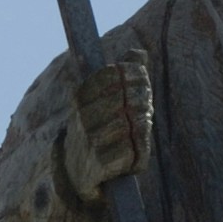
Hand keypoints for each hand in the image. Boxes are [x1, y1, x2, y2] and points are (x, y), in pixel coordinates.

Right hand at [62, 47, 153, 200]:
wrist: (79, 168)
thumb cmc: (101, 126)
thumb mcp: (107, 98)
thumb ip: (124, 73)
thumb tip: (140, 53)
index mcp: (81, 96)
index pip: (113, 73)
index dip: (135, 76)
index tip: (143, 83)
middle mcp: (81, 117)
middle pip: (125, 97)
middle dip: (141, 102)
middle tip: (142, 110)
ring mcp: (89, 140)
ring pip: (129, 124)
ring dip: (140, 127)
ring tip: (135, 130)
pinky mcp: (99, 164)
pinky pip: (131, 150)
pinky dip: (138, 150)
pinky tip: (132, 151)